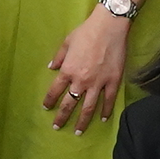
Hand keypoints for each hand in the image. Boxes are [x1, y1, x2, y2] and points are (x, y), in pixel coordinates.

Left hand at [44, 5, 131, 132]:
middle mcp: (81, 81)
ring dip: (82, 122)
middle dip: (62, 117)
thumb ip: (59, 57)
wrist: (109, 27)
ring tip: (78, 132)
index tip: (46, 108)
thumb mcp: (67, 42)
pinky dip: (106, 111)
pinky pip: (109, 101)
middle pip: (69, 104)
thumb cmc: (86, 32)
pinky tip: (103, 119)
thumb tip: (51, 67)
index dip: (49, 101)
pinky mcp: (113, 82)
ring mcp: (98, 83)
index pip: (55, 91)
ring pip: (88, 108)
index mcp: (68, 71)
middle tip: (57, 127)